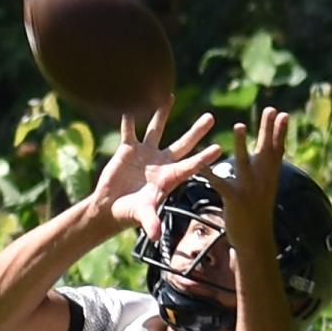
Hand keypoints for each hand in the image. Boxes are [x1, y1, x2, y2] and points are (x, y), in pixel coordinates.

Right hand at [91, 97, 221, 240]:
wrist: (111, 207)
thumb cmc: (131, 213)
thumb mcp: (142, 215)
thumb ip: (150, 222)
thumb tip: (155, 235)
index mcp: (170, 177)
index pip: (191, 165)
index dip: (205, 158)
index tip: (219, 148)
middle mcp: (162, 162)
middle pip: (183, 143)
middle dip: (197, 131)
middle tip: (212, 117)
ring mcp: (146, 154)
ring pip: (157, 129)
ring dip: (162, 113)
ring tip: (169, 95)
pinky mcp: (127, 150)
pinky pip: (129, 130)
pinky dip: (129, 117)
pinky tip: (131, 101)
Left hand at [198, 106, 288, 251]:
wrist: (256, 242)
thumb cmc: (258, 215)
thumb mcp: (265, 190)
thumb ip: (265, 170)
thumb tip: (270, 153)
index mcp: (270, 177)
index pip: (277, 150)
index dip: (280, 132)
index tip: (283, 114)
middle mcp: (263, 181)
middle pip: (266, 151)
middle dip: (269, 130)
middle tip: (272, 110)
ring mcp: (249, 190)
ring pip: (244, 163)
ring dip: (241, 144)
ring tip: (239, 126)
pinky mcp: (234, 200)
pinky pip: (221, 184)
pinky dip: (210, 174)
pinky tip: (201, 165)